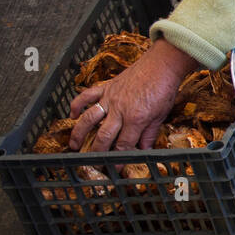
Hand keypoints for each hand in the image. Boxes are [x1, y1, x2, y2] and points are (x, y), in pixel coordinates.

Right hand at [68, 39, 200, 152]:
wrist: (161, 65)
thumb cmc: (164, 89)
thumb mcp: (160, 115)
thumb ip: (149, 134)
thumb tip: (144, 150)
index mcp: (136, 119)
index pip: (124, 145)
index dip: (119, 159)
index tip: (116, 168)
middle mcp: (120, 110)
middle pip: (104, 136)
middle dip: (97, 152)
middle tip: (93, 163)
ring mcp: (110, 98)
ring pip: (89, 118)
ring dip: (79, 133)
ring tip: (74, 146)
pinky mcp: (106, 87)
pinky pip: (87, 96)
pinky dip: (76, 105)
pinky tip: (71, 115)